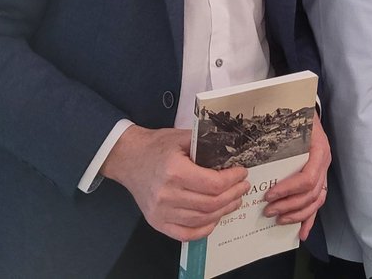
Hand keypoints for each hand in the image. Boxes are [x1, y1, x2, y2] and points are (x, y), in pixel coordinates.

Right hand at [100, 125, 248, 240]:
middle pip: (210, 204)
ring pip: (202, 219)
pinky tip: (215, 218)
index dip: (233, 180)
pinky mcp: (157, 222)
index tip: (242, 173)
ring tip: (234, 200)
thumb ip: (207, 144)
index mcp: (174, 171)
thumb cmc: (156, 146)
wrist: (128, 158)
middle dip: (233, 195)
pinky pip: (186, 234)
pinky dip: (205, 229)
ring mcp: (160, 212)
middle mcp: (166, 195)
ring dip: (223, 211)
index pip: (213, 184)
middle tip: (242, 187)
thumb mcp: (183, 137)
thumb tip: (234, 151)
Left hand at [262, 114, 330, 238]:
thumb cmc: (298, 117)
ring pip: (315, 202)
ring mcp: (324, 173)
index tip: (269, 195)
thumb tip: (247, 143)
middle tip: (267, 210)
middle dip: (289, 205)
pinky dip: (309, 219)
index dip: (289, 189)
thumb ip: (276, 132)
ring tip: (278, 219)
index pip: (308, 178)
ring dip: (297, 214)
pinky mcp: (320, 180)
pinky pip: (317, 203)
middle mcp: (324, 163)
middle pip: (311, 194)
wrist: (310, 111)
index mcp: (319, 150)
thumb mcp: (291, 120)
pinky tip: (301, 233)